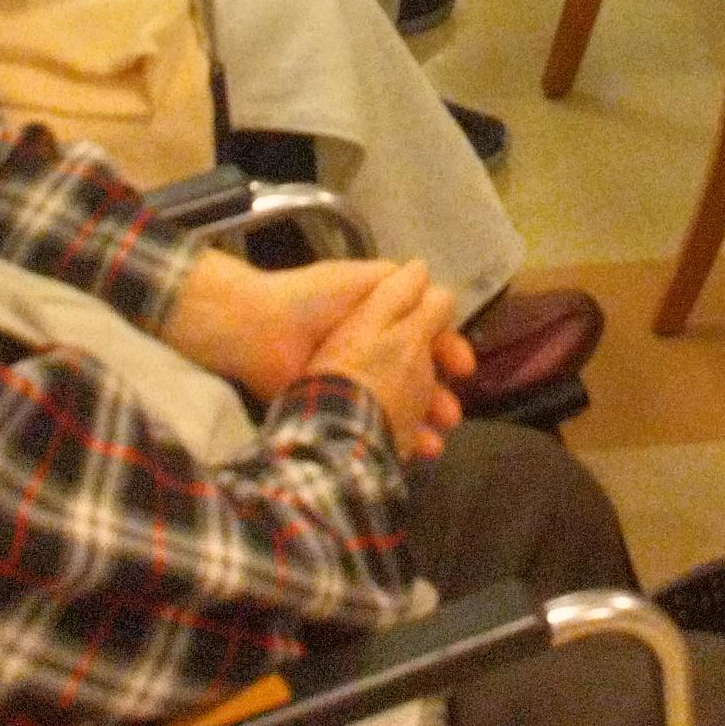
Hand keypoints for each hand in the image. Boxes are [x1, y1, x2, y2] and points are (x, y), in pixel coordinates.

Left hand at [307, 259, 473, 458]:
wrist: (261, 332)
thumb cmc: (312, 301)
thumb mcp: (358, 280)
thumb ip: (394, 280)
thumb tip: (429, 277)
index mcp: (378, 320)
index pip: (423, 336)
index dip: (446, 349)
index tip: (464, 367)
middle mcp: (371, 352)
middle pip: (416, 374)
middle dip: (440, 392)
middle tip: (453, 413)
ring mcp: (356, 383)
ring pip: (401, 404)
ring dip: (424, 419)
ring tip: (439, 435)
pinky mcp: (338, 408)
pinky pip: (375, 425)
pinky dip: (399, 438)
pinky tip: (416, 449)